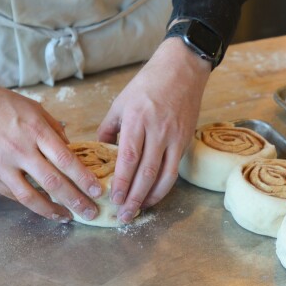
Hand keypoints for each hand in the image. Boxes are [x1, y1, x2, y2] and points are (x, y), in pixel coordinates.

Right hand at [0, 56, 101, 221]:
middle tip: (91, 212)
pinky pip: (13, 194)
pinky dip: (30, 203)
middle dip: (76, 200)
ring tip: (68, 217)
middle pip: (53, 182)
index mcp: (35, 130)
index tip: (98, 191)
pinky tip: (43, 207)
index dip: (84, 179)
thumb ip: (54, 130)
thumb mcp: (32, 108)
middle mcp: (20, 149)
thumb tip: (71, 151)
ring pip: (31, 196)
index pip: (67, 160)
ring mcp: (1, 165)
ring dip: (53, 210)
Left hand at [97, 38, 210, 222]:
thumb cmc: (148, 84)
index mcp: (136, 119)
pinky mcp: (185, 140)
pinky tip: (154, 196)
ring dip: (149, 197)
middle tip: (122, 215)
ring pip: (162, 175)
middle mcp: (156, 130)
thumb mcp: (121, 102)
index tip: (112, 198)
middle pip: (145, 172)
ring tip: (137, 211)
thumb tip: (101, 152)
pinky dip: (164, 187)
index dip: (121, 181)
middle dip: (133, 197)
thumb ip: (109, 129)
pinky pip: (174, 170)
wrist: (182, 70)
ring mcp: (174, 136)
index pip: (128, 158)